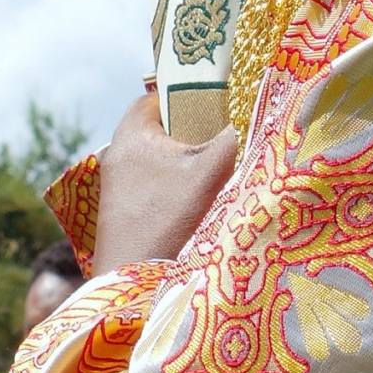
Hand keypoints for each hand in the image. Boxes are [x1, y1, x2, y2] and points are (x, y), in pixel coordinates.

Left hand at [94, 91, 237, 272]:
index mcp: (131, 132)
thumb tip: (256, 114)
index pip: (157, 96)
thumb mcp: (209, 172)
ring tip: (212, 172)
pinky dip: (173, 185)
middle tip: (221, 139)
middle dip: (191, 131)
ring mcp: (116, 183)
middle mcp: (117, 153)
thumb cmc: (167, 217)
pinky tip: (194, 202)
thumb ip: (232, 138)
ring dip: (184, 163)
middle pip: (161, 128)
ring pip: (158, 158)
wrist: (132, 276)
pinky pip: (152, 183)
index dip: (187, 95)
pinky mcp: (120, 208)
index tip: (215, 105)